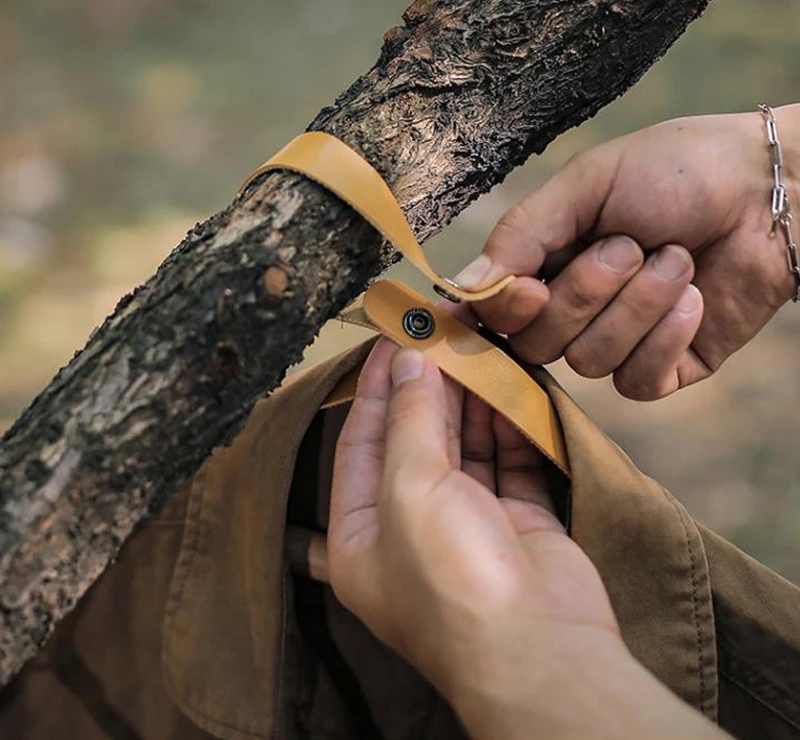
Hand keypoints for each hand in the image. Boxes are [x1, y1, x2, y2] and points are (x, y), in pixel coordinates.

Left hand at [327, 339, 728, 738]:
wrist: (542, 652)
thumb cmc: (452, 580)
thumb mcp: (411, 489)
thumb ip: (409, 419)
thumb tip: (407, 361)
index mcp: (360, 535)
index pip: (360, 441)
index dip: (377, 385)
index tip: (393, 335)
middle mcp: (409, 532)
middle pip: (413, 441)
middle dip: (427, 385)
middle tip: (441, 330)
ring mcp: (466, 528)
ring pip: (463, 448)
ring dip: (469, 400)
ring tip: (475, 346)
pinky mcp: (516, 525)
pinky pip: (507, 463)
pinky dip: (507, 427)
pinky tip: (508, 387)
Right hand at [455, 105, 799, 399]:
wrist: (768, 191)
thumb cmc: (675, 171)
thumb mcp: (587, 185)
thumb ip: (522, 234)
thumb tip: (461, 287)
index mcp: (544, 264)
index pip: (496, 313)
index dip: (505, 310)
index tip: (529, 286)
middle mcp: (571, 309)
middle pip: (538, 343)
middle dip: (588, 293)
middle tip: (632, 245)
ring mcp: (616, 342)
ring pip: (589, 361)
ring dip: (637, 306)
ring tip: (677, 259)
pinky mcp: (661, 369)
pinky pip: (635, 381)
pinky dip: (665, 338)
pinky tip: (693, 299)